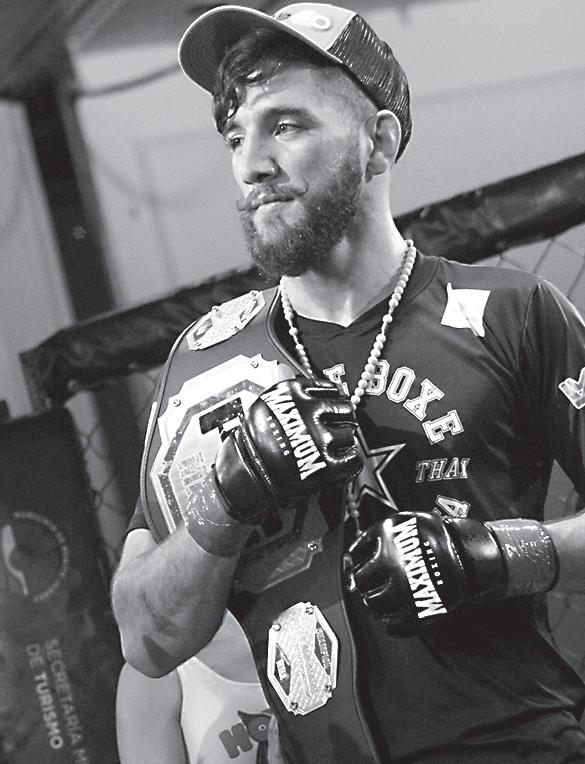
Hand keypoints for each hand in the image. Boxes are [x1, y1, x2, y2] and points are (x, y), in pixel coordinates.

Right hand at [213, 378, 361, 523]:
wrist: (245, 471)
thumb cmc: (254, 439)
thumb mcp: (269, 402)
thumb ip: (296, 394)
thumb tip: (328, 391)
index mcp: (294, 392)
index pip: (332, 388)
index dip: (335, 399)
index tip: (335, 405)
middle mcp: (309, 412)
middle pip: (344, 409)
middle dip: (341, 418)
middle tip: (335, 426)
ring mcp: (319, 439)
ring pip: (349, 434)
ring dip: (343, 440)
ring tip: (330, 447)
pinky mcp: (325, 465)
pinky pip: (353, 460)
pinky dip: (351, 461)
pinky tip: (342, 462)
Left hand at [345, 511, 557, 635]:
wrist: (469, 553)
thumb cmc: (434, 535)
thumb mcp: (401, 522)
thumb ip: (374, 536)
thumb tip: (351, 555)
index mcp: (387, 541)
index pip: (356, 559)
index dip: (356, 563)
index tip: (358, 566)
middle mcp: (393, 565)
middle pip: (362, 584)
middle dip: (364, 584)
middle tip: (370, 583)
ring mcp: (406, 591)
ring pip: (375, 606)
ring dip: (374, 603)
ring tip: (382, 598)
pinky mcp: (420, 612)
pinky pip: (395, 627)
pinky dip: (390, 624)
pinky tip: (393, 616)